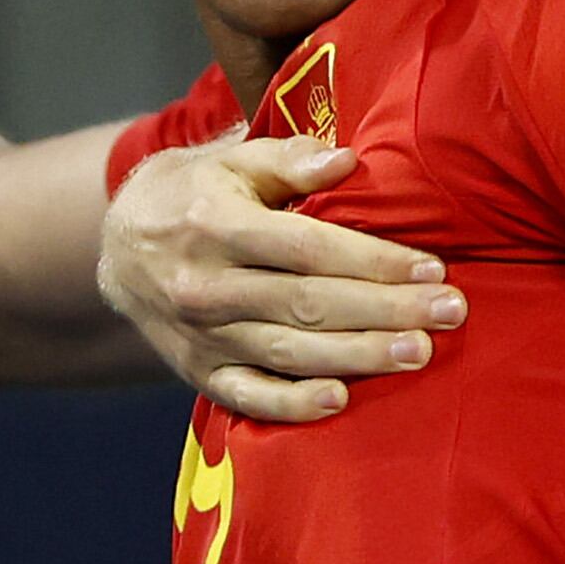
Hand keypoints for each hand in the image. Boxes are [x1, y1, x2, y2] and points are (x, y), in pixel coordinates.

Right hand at [98, 134, 465, 420]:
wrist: (114, 245)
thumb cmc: (195, 192)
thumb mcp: (232, 158)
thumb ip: (290, 159)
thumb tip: (347, 160)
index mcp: (215, 223)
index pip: (307, 248)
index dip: (372, 260)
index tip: (432, 268)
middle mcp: (204, 284)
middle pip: (307, 303)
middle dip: (385, 309)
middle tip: (450, 313)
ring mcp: (199, 334)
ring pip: (287, 352)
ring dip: (357, 356)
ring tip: (417, 353)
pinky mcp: (196, 371)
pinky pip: (246, 396)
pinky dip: (291, 404)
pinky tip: (340, 401)